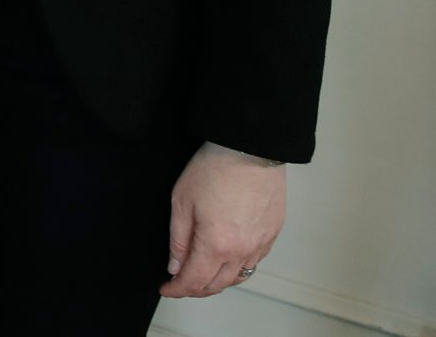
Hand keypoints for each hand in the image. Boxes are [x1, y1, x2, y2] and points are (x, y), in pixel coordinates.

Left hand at [160, 142, 286, 297]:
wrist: (250, 149)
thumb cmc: (215, 168)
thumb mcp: (181, 201)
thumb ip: (178, 239)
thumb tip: (175, 265)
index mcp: (217, 245)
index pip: (195, 281)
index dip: (177, 289)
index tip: (166, 288)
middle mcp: (243, 251)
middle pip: (218, 285)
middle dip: (195, 288)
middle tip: (180, 283)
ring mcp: (261, 244)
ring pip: (238, 277)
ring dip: (217, 281)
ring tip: (201, 274)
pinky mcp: (272, 234)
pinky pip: (254, 262)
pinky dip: (237, 268)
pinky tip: (226, 260)